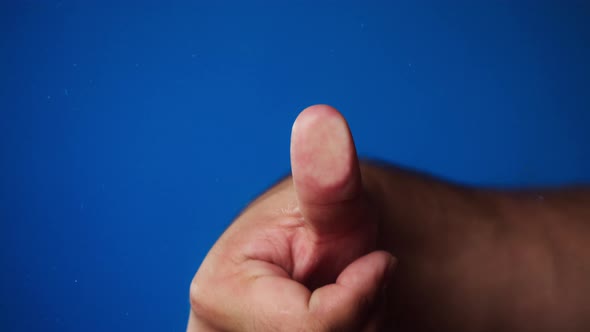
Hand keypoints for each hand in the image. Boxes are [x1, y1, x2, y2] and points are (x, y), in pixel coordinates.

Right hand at [188, 105, 395, 330]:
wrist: (334, 252)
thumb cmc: (335, 225)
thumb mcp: (339, 204)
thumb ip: (329, 176)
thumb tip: (321, 119)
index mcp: (218, 290)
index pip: (306, 331)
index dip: (356, 300)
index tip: (374, 263)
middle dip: (347, 326)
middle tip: (347, 286)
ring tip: (341, 305)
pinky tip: (335, 325)